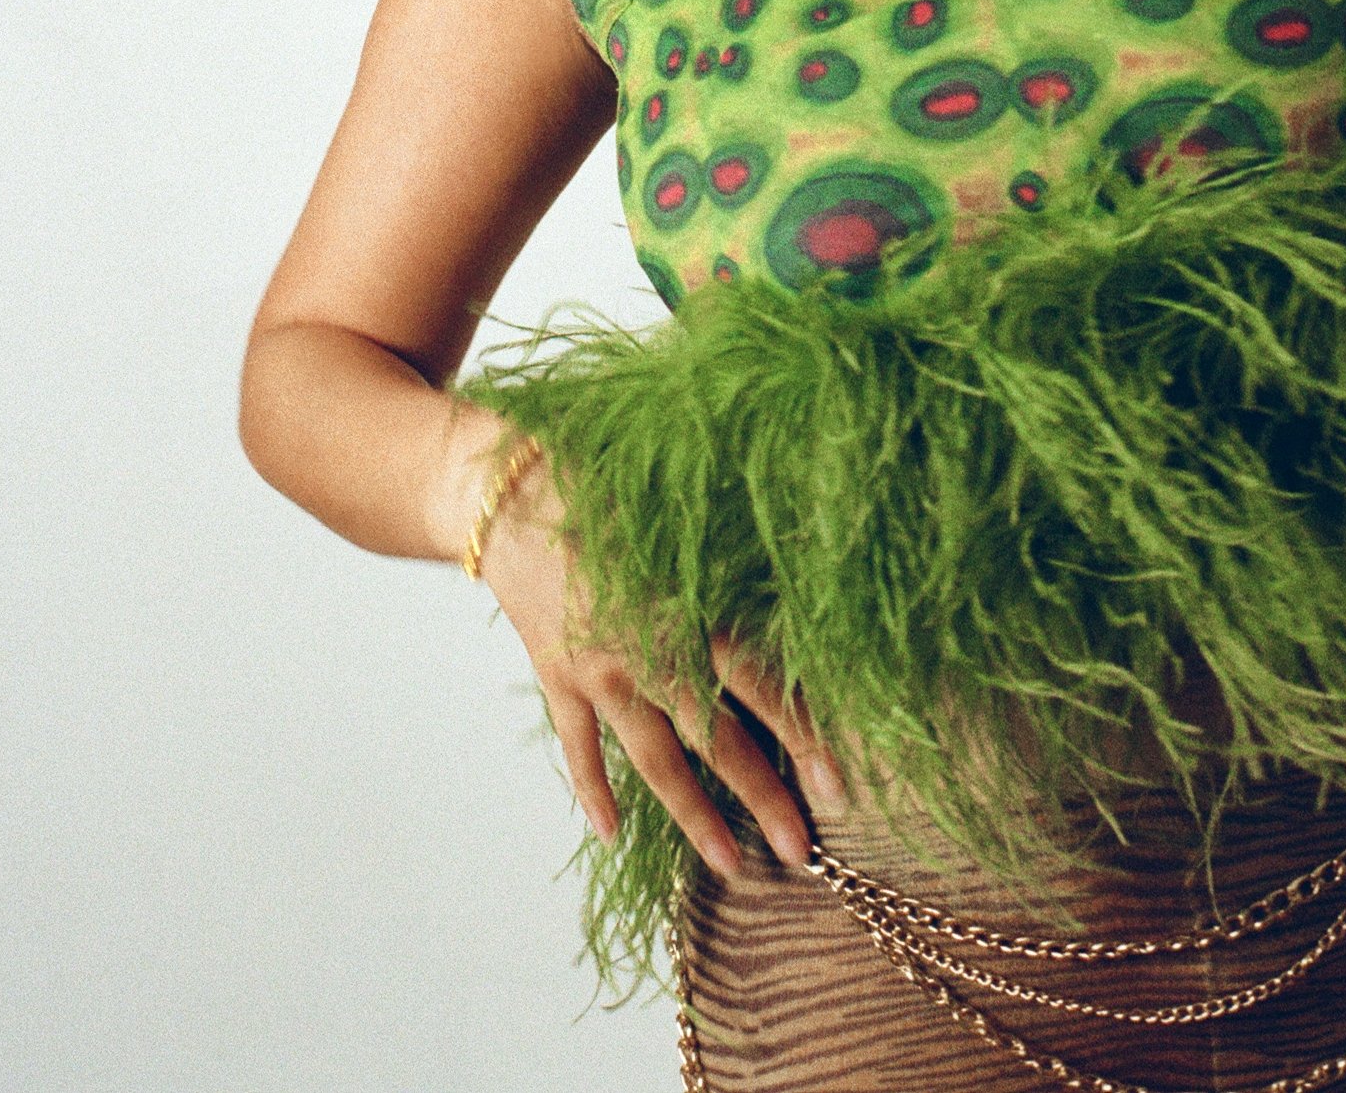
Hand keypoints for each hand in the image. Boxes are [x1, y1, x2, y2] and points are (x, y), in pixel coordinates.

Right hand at [471, 447, 839, 879]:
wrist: (507, 493)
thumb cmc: (606, 479)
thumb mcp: (678, 508)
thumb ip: (730, 553)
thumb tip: (808, 565)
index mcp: (685, 607)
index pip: (756, 683)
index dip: (801, 735)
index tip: (838, 786)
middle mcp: (644, 651)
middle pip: (713, 736)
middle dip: (761, 796)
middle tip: (801, 852)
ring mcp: (596, 672)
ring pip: (653, 757)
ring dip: (692, 814)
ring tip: (730, 865)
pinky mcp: (556, 675)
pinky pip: (577, 745)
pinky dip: (592, 790)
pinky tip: (612, 834)